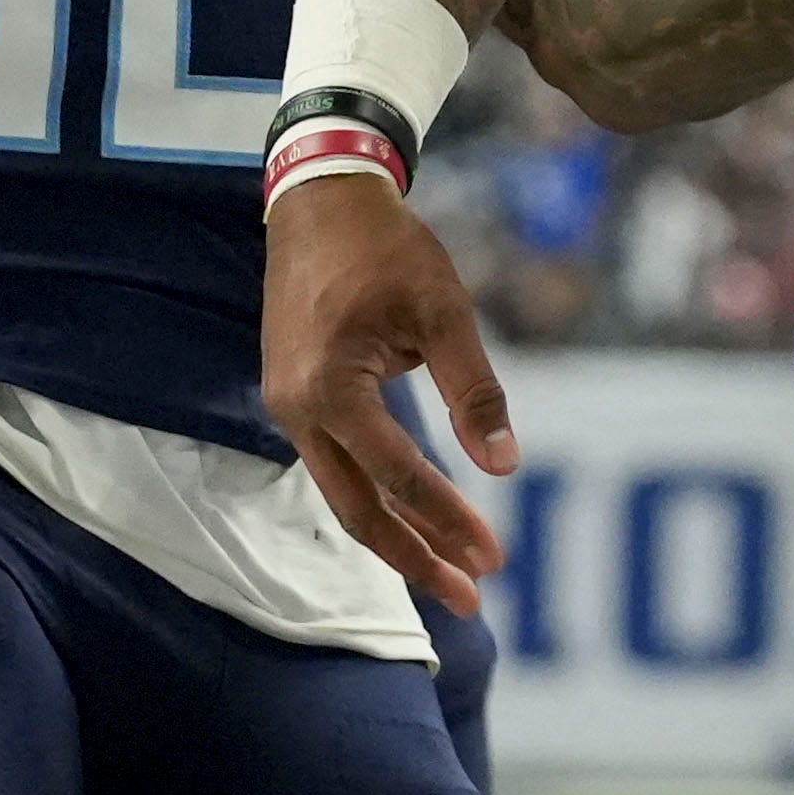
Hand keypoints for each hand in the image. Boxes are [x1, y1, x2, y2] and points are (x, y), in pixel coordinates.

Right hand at [259, 174, 514, 615]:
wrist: (319, 198)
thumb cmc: (387, 249)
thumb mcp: (444, 311)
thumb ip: (475, 391)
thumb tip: (505, 466)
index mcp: (332, 389)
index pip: (399, 477)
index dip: (448, 520)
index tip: (493, 559)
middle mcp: (298, 410)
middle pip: (358, 509)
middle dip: (415, 556)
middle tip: (470, 597)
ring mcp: (287, 406)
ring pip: (343, 492)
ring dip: (395, 533)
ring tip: (448, 570)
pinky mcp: (292, 396)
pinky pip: (334, 464)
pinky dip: (374, 496)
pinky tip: (411, 514)